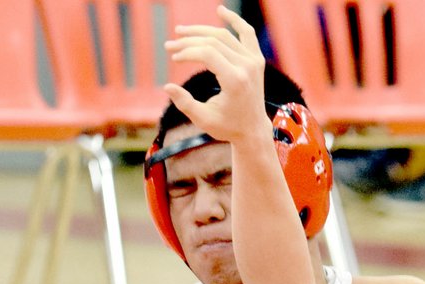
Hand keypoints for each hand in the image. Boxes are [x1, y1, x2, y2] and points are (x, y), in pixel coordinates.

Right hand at [163, 6, 269, 143]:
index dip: (187, 52)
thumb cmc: (227, 127)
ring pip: (224, 36)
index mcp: (235, 81)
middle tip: (170, 46)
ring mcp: (254, 62)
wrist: (253, 130)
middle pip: (213, 42)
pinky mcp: (257, 60)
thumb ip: (185, 103)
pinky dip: (235, 20)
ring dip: (200, 32)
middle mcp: (246, 68)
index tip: (174, 58)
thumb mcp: (204, 119)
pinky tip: (220, 10)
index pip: (207, 53)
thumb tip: (167, 86)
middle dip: (188, 42)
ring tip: (181, 32)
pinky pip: (247, 33)